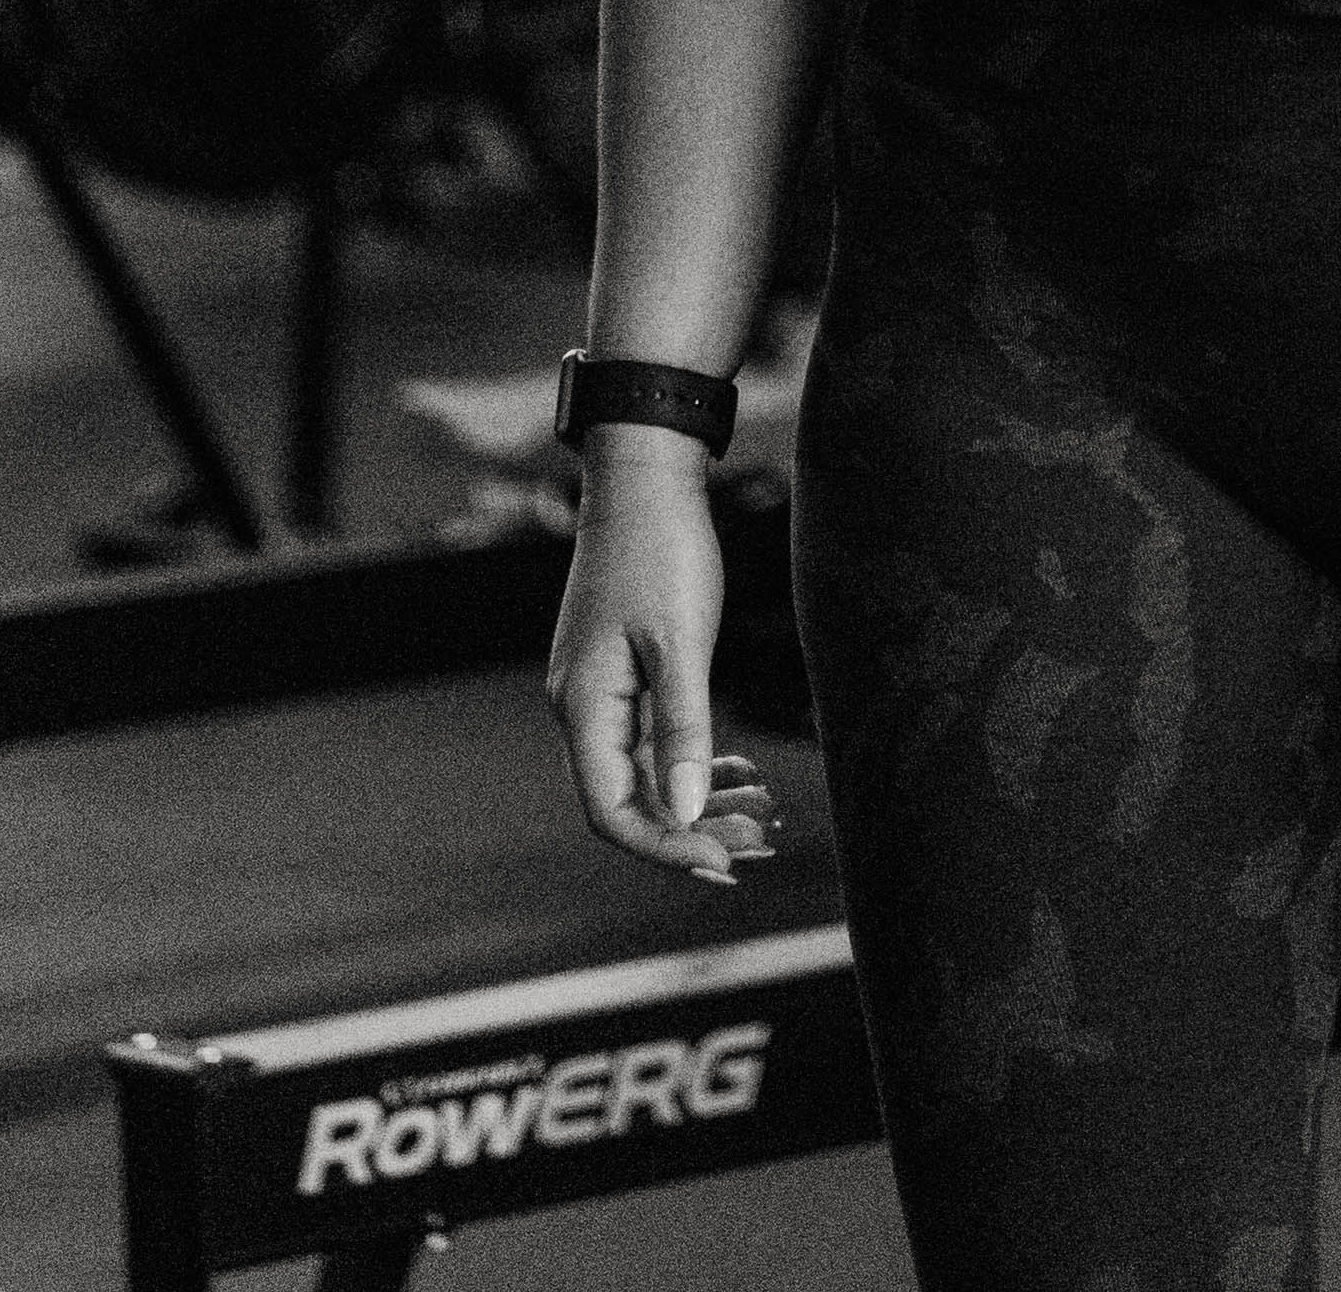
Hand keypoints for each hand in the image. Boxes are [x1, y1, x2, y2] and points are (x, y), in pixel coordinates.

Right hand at [545, 437, 787, 885]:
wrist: (645, 476)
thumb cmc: (662, 550)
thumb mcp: (681, 641)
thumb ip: (684, 729)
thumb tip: (687, 813)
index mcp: (582, 707)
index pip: (613, 812)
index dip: (666, 847)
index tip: (725, 863)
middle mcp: (580, 708)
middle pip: (629, 801)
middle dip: (693, 829)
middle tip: (760, 842)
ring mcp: (598, 691)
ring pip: (645, 773)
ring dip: (699, 799)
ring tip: (760, 811)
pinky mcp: (620, 673)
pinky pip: (652, 740)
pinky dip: (693, 761)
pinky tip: (737, 769)